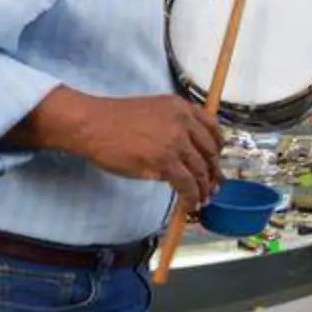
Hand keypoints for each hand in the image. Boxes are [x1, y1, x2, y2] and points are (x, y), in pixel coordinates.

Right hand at [71, 94, 222, 210]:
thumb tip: (185, 150)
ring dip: (204, 188)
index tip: (216, 160)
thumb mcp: (153, 111)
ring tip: (202, 199)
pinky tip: (189, 204)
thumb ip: (173, 125)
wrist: (93, 124)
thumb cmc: (115, 119)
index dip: (217, 148)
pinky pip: (187, 184)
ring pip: (201, 170)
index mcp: (181, 107)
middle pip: (210, 152)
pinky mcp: (165, 161)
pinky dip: (191, 197)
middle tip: (214, 185)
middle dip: (214, 172)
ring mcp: (175, 141)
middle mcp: (183, 122)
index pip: (212, 128)